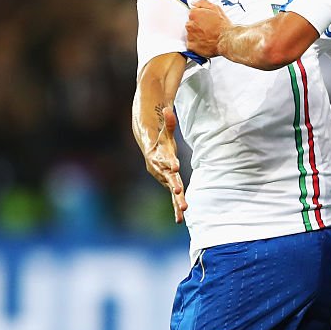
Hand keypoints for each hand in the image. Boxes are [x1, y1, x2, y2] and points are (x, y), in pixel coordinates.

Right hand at [143, 106, 186, 223]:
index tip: (176, 168)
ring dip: (176, 202)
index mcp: (159, 156)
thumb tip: (168, 109)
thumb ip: (167, 121)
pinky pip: (173, 195)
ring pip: (171, 190)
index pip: (165, 160)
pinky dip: (176, 206)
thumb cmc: (158, 136)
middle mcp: (160, 169)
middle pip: (169, 179)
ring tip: (183, 213)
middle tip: (180, 197)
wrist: (147, 145)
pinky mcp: (168, 182)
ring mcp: (163, 177)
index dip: (169, 164)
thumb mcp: (163, 129)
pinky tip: (180, 220)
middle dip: (174, 188)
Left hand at [186, 0, 228, 57]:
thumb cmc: (223, 26)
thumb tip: (194, 4)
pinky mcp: (191, 46)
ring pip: (190, 34)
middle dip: (197, 26)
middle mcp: (190, 25)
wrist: (227, 40)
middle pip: (190, 24)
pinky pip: (191, 44)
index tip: (205, 21)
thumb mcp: (215, 8)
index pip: (192, 14)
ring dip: (197, 35)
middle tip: (208, 29)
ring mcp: (190, 36)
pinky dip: (196, 44)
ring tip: (207, 37)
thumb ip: (202, 3)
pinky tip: (204, 43)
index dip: (200, 17)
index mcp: (194, 14)